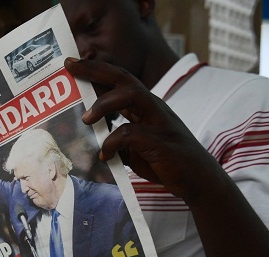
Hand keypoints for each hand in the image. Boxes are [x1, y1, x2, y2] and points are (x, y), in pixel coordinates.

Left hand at [64, 57, 222, 206]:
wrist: (198, 181)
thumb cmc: (166, 162)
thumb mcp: (136, 149)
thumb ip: (117, 141)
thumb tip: (91, 142)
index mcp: (145, 108)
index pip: (119, 81)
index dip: (96, 70)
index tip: (71, 63)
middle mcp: (154, 108)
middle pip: (124, 78)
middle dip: (96, 70)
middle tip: (70, 67)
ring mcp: (160, 122)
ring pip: (132, 95)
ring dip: (104, 104)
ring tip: (86, 120)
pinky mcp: (162, 142)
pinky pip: (132, 133)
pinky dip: (113, 143)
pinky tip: (105, 156)